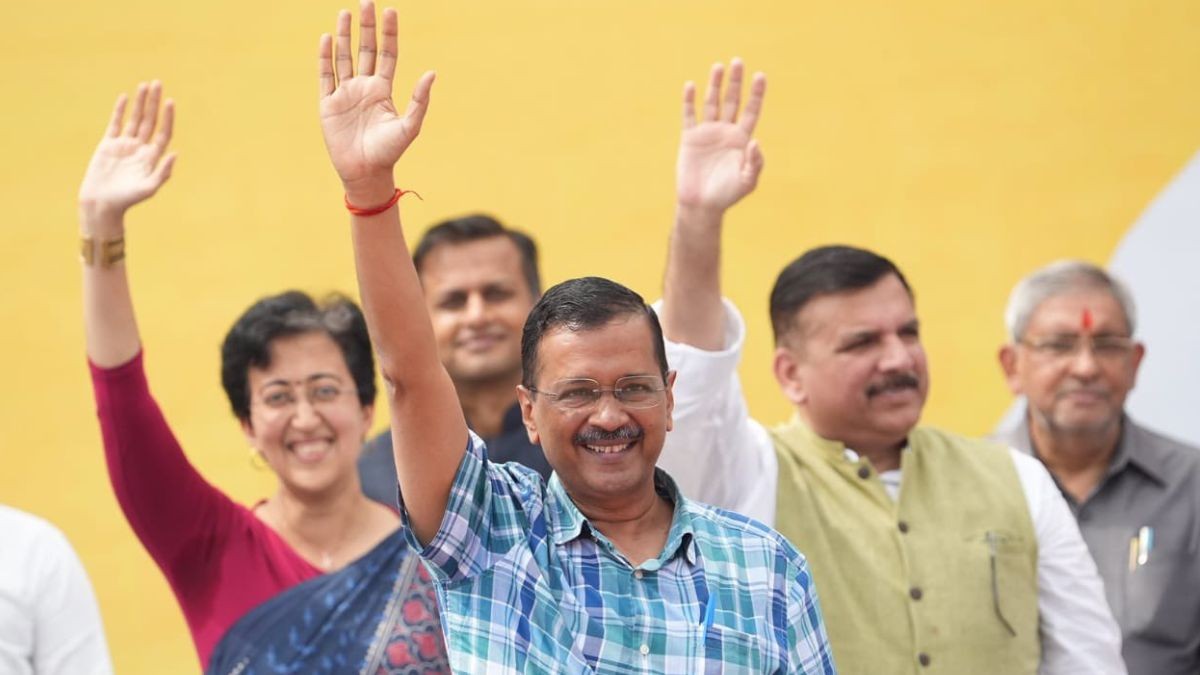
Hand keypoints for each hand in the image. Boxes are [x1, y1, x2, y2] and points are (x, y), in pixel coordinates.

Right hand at [78, 82, 175, 223]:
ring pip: (134, 119)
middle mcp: (140, 148)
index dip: (167, 117)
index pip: (163, 132)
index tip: (170, 102)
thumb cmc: (127, 200)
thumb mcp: (149, 188)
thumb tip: (175, 154)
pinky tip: (125, 98)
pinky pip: (115, 123)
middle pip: (150, 121)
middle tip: (158, 83)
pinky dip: (119, 111)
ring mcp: (124, 145)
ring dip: (139, 102)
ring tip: (145, 85)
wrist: (102, 203)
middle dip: (154, 103)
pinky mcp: (108, 144)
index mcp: (152, 157)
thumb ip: (163, 172)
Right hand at [318, 1, 433, 201]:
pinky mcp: (329, 104)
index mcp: (384, 90)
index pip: (387, 54)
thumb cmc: (390, 152)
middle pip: (365, 50)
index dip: (389, 33)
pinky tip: (326, 38)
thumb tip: (431, 73)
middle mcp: (365, 87)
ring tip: (345, 13)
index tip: (390, 11)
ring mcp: (346, 94)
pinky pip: (326, 76)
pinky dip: (325, 57)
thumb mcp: (409, 126)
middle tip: (366, 2)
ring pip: (344, 57)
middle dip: (366, 27)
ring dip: (343, 35)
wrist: (366, 173)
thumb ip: (419, 100)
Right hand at [676, 60, 765, 213]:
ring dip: (715, 85)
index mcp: (741, 139)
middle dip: (735, 82)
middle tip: (738, 62)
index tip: (760, 76)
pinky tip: (691, 86)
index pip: (751, 110)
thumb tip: (756, 141)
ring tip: (718, 66)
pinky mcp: (690, 138)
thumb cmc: (727, 195)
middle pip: (732, 100)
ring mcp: (707, 133)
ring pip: (712, 103)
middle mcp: (725, 131)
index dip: (756, 93)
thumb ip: (755, 162)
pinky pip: (689, 115)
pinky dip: (689, 101)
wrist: (701, 205)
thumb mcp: (748, 181)